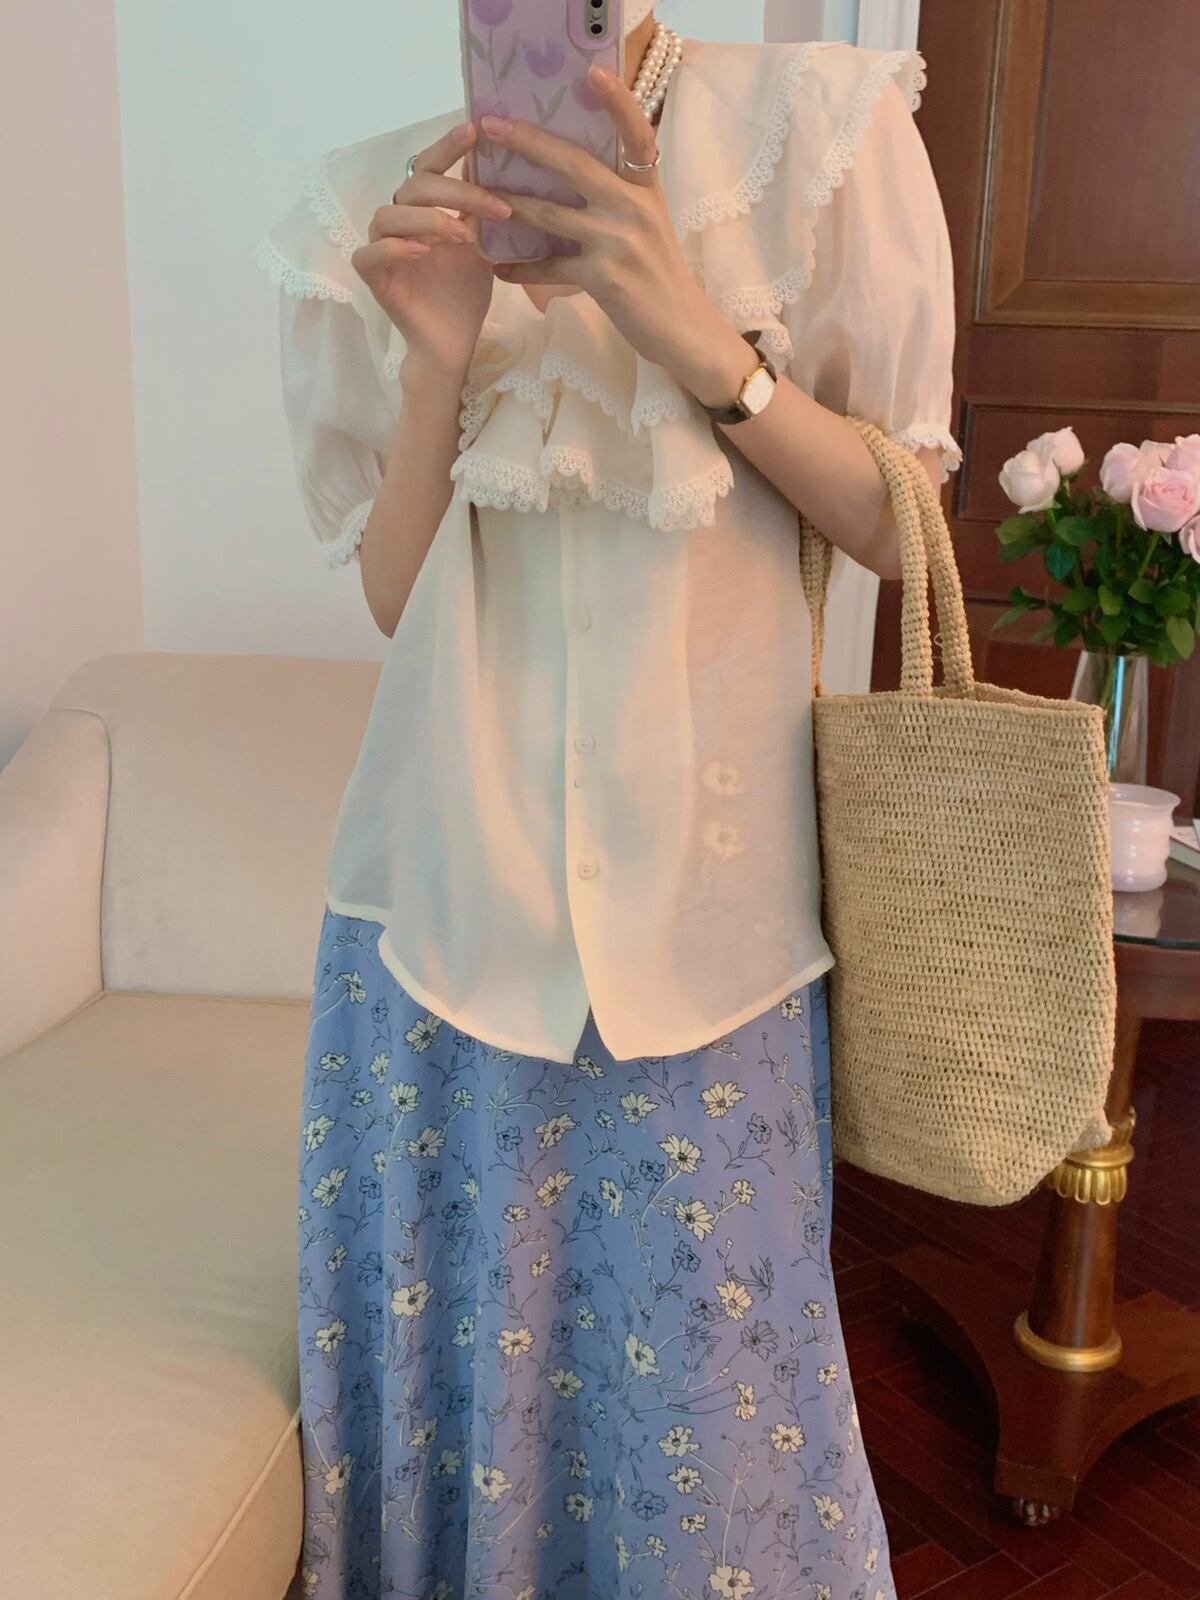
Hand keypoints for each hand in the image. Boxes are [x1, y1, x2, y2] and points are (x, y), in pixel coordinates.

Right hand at [350, 122, 510, 371]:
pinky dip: (396, 248)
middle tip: (495, 207)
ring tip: (463, 237)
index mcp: (423, 209)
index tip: (474, 129)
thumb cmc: (465, 293)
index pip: (429, 166)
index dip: (447, 146)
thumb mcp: (482, 244)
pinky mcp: (374, 278)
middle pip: (414, 186)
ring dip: (429, 219)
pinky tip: (423, 251)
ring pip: (390, 215)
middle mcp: (399, 221)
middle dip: (456, 192)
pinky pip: (371, 252)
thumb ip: (482, 210)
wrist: (455, 342)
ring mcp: (383, 248)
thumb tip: (503, 165)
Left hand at [479, 67, 753, 402]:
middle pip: (573, 164)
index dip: (618, 101)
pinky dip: (520, 268)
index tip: (593, 72)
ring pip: (550, 214)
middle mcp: (633, 208)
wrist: (683, 328)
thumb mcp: (649, 224)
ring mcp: (618, 242)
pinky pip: (550, 268)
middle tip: (490, 125)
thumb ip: (620, 196)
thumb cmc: (661, 275)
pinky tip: (496, 266)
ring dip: (507, 205)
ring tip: (473, 196)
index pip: (637, 134)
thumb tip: (570, 171)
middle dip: (527, 142)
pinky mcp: (604, 278)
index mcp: (646, 189)